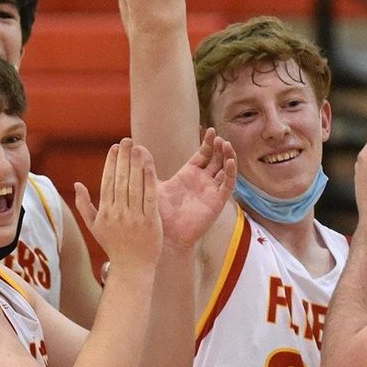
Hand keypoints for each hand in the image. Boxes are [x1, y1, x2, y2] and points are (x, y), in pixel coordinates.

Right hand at [75, 138, 162, 270]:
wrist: (132, 268)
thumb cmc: (114, 246)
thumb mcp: (94, 227)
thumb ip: (84, 205)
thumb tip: (77, 184)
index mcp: (104, 212)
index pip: (107, 182)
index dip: (111, 163)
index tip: (115, 147)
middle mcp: (117, 213)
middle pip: (120, 180)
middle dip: (124, 158)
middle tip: (127, 140)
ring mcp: (134, 217)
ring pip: (134, 185)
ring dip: (136, 164)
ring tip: (138, 147)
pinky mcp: (150, 221)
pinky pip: (149, 196)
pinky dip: (149, 180)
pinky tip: (149, 165)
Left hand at [156, 128, 236, 250]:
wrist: (165, 236)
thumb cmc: (158, 213)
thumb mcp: (151, 185)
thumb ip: (147, 167)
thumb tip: (136, 147)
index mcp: (189, 175)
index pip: (204, 154)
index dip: (208, 142)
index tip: (210, 130)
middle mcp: (203, 181)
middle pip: (217, 159)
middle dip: (220, 147)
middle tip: (219, 138)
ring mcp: (211, 191)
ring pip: (225, 169)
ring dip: (228, 156)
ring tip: (226, 145)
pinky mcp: (217, 201)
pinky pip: (228, 185)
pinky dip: (231, 173)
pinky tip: (229, 161)